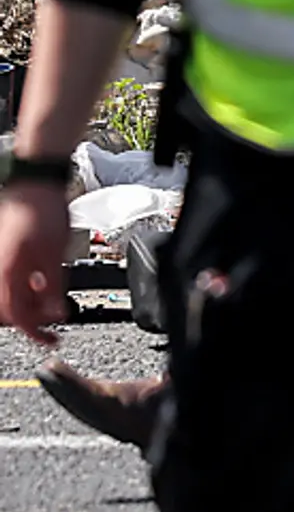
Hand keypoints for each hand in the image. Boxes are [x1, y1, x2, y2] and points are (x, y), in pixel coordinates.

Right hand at [0, 184, 73, 346]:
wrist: (34, 185)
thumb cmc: (44, 212)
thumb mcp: (56, 253)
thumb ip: (53, 286)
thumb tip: (56, 314)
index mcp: (8, 274)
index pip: (17, 316)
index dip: (35, 332)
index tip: (51, 339)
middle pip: (11, 309)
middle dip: (33, 317)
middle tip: (55, 317)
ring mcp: (0, 262)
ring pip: (11, 295)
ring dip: (30, 302)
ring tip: (52, 297)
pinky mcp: (5, 255)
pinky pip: (10, 280)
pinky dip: (27, 286)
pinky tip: (43, 280)